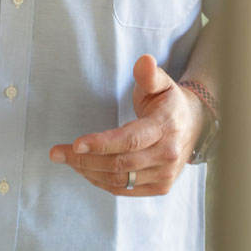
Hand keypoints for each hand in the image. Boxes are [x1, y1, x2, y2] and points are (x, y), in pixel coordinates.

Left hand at [48, 55, 206, 196]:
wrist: (193, 125)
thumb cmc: (168, 100)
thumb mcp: (161, 82)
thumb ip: (149, 73)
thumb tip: (144, 61)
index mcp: (165, 127)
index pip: (130, 140)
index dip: (102, 144)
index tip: (76, 144)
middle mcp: (166, 155)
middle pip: (120, 164)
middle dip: (84, 159)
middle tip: (57, 153)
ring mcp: (164, 175)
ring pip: (120, 180)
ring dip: (88, 172)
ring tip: (66, 159)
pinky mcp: (159, 187)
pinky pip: (124, 189)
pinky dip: (101, 182)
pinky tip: (85, 170)